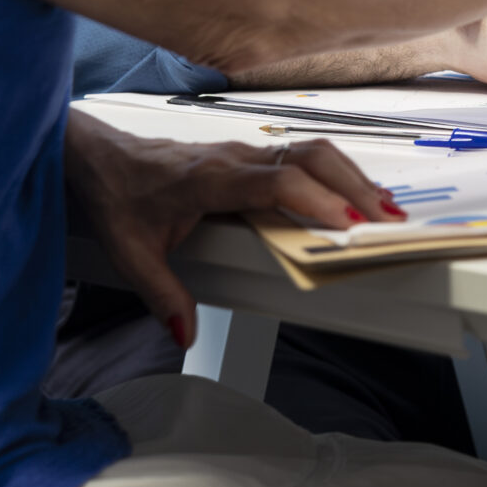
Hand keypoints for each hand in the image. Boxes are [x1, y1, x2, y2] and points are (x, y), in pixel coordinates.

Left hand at [63, 112, 400, 347]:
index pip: (279, 181)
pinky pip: (303, 154)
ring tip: (384, 206)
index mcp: (211, 179)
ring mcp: (246, 151)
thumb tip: (186, 335)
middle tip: (386, 218)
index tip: (347, 225)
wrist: (100, 156)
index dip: (318, 200)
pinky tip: (353, 191)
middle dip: (354, 186)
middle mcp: (236, 158)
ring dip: (352, 176)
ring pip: (313, 151)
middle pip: (312, 157)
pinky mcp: (250, 154)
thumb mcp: (130, 253)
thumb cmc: (118, 197)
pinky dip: (337, 171)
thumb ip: (162, 295)